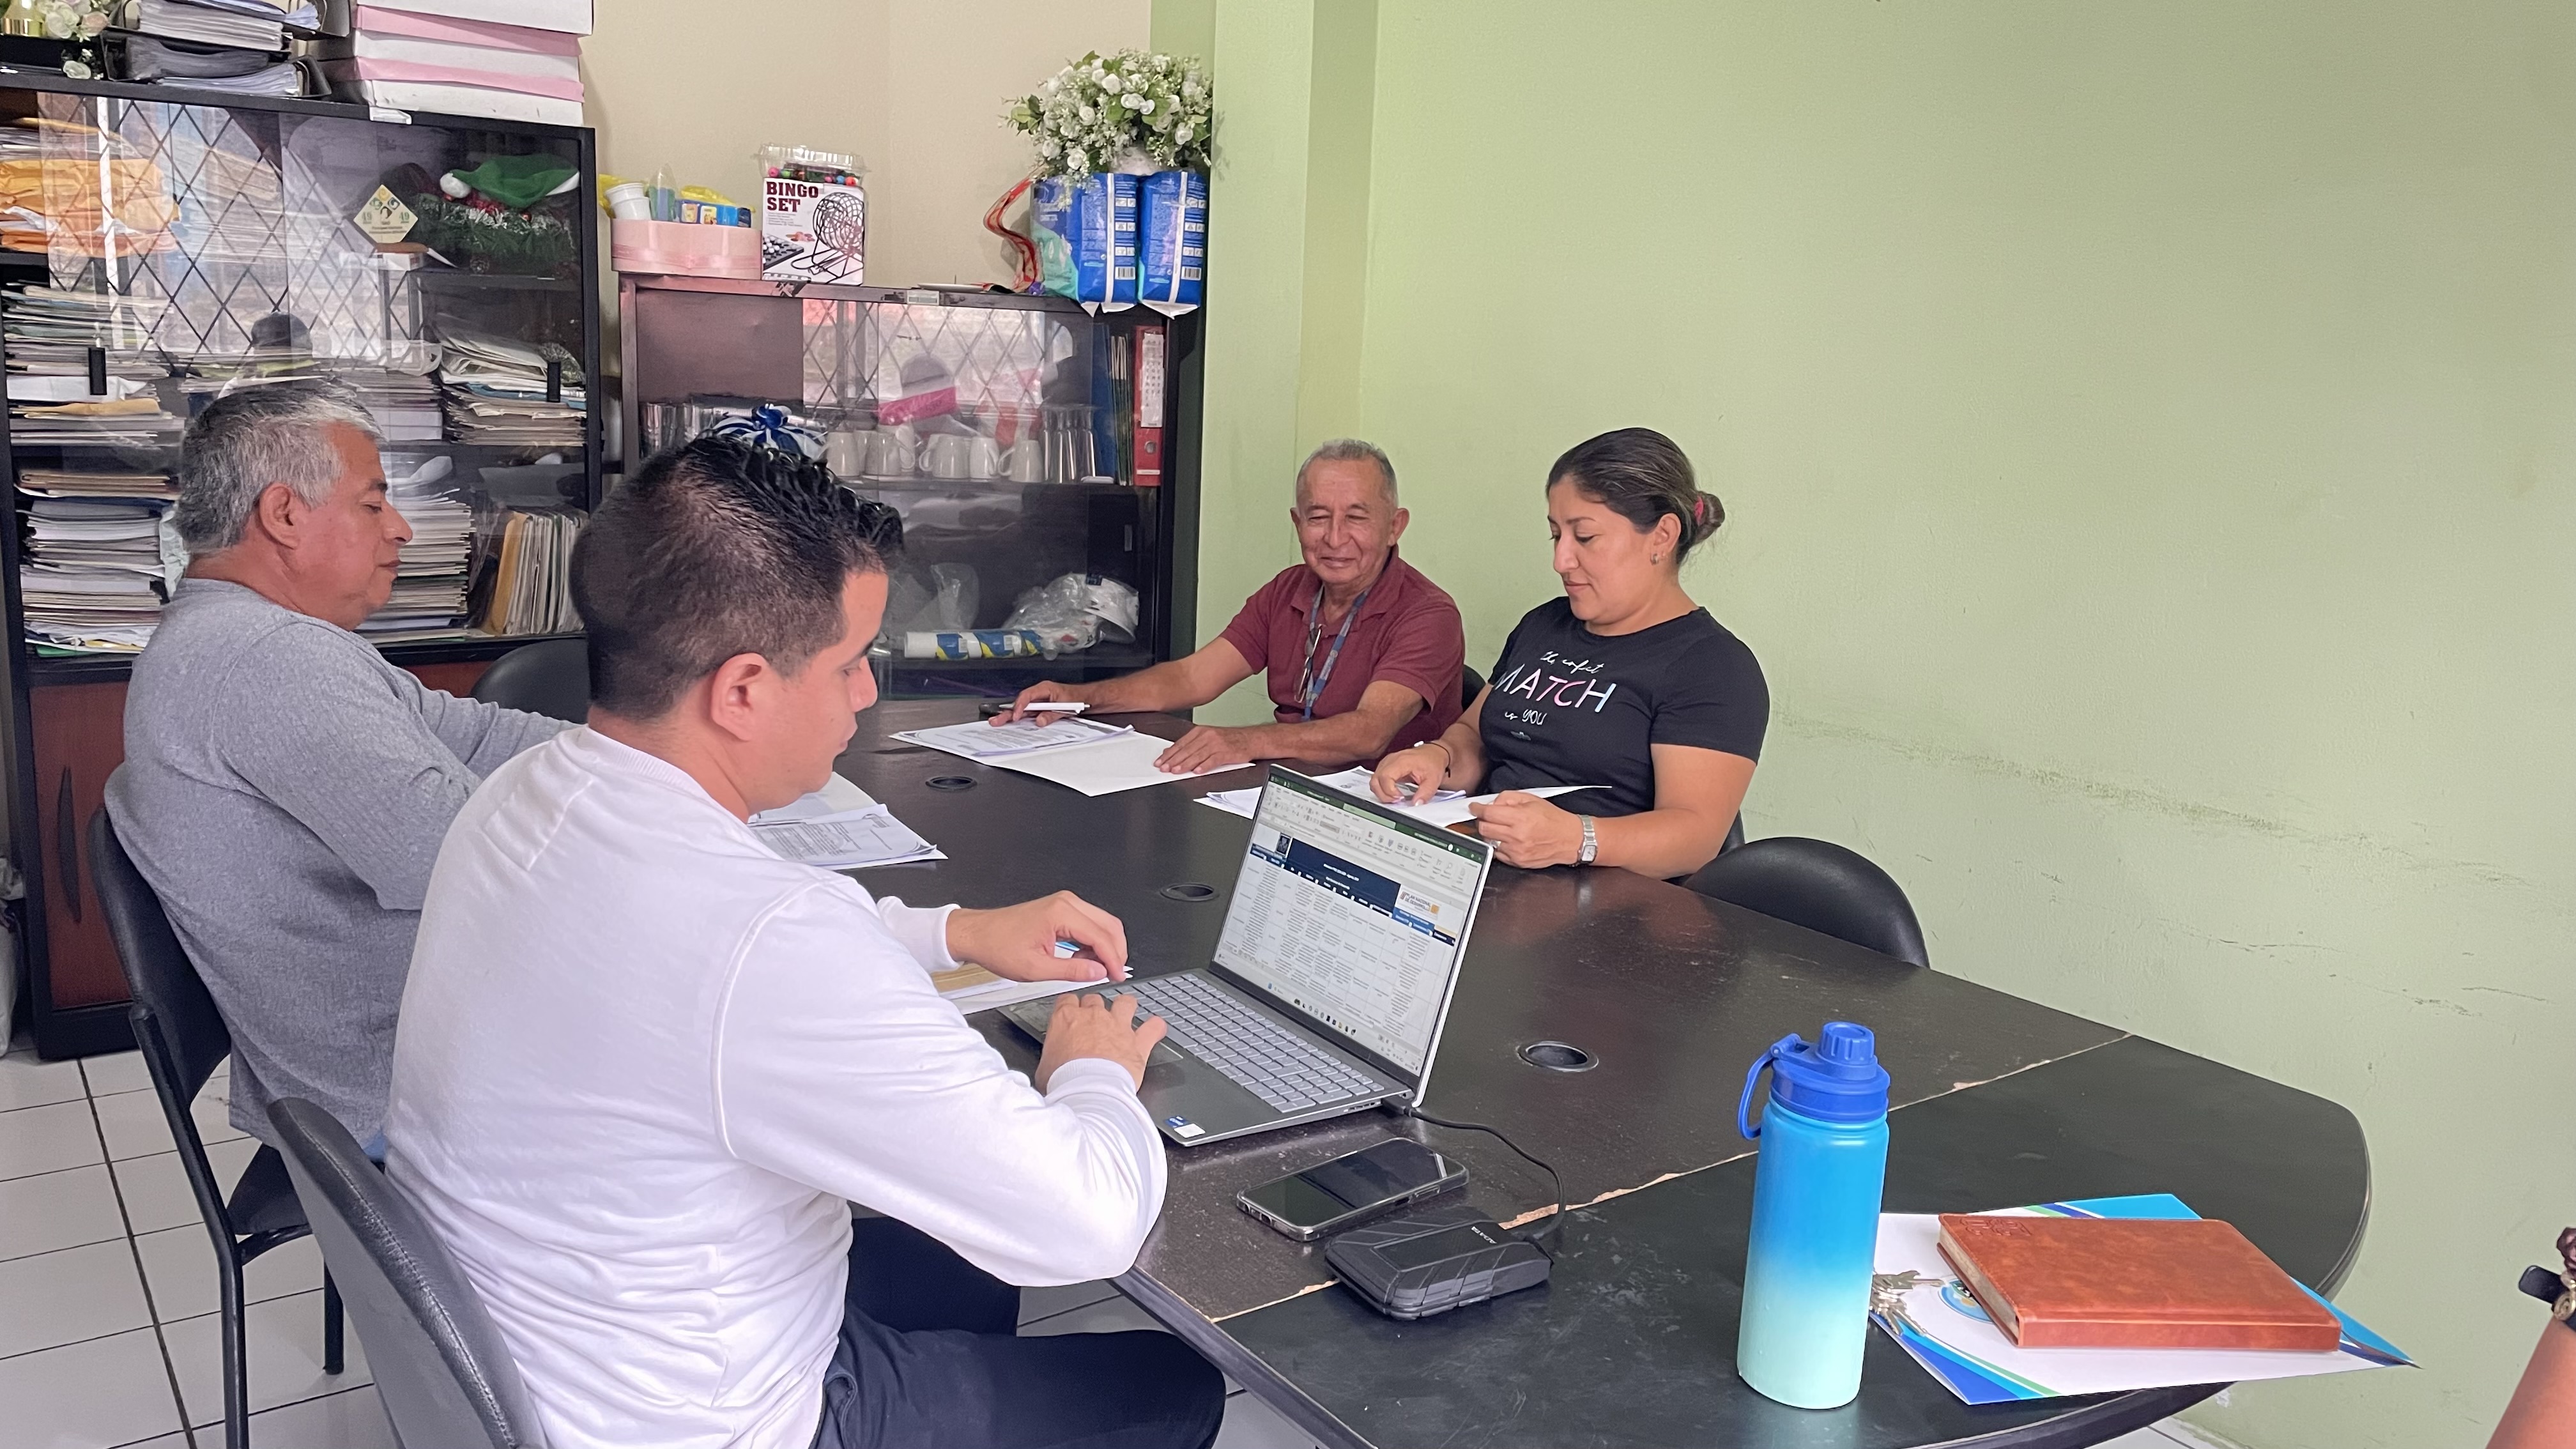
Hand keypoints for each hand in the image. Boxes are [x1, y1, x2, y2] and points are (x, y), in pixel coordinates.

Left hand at [945, 891, 1128, 983]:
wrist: (977, 934)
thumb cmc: (998, 946)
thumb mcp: (1036, 969)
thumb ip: (1072, 972)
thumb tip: (1098, 972)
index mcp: (1061, 913)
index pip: (1101, 936)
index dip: (1114, 960)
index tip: (1117, 976)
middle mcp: (1066, 903)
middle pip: (1109, 925)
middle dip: (1115, 951)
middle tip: (1113, 974)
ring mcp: (1064, 904)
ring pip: (1102, 923)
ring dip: (1104, 947)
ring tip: (1094, 969)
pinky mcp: (1061, 909)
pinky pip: (1089, 923)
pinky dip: (1093, 941)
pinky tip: (1083, 959)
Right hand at [995, 681, 1087, 723]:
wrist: (1087, 699)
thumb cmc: (1078, 698)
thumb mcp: (1065, 706)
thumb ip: (1051, 714)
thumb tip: (1039, 720)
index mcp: (1044, 688)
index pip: (1027, 696)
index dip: (1020, 706)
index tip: (1016, 716)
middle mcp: (1040, 694)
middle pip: (1021, 703)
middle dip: (1008, 712)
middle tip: (996, 720)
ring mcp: (1040, 702)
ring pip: (1023, 709)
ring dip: (1011, 716)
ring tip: (999, 722)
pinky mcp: (1042, 709)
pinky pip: (1029, 714)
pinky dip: (1021, 719)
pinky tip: (1012, 725)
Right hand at [1035, 991, 1167, 1090]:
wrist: (1087, 1092)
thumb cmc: (1064, 1082)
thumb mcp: (1044, 1066)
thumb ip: (1051, 1054)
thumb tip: (1051, 1061)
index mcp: (1066, 1019)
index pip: (1068, 1000)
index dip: (1071, 1006)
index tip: (1072, 1013)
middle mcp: (1093, 1017)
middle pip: (1095, 999)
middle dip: (1095, 1009)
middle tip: (1094, 1022)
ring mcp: (1117, 1027)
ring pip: (1125, 1002)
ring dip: (1126, 1008)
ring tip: (1125, 1015)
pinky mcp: (1137, 1042)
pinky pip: (1153, 1027)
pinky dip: (1156, 1028)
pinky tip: (1155, 1030)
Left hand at [1154, 725, 1255, 774]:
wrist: (1250, 739)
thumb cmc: (1229, 739)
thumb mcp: (1208, 737)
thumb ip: (1191, 744)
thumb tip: (1173, 751)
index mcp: (1201, 731)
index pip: (1181, 743)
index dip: (1169, 753)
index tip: (1160, 761)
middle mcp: (1207, 736)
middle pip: (1187, 750)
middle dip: (1173, 760)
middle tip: (1164, 768)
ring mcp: (1217, 744)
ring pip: (1197, 755)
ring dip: (1185, 764)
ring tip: (1176, 771)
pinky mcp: (1226, 752)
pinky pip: (1213, 760)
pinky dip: (1204, 766)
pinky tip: (1197, 771)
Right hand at [1371, 743, 1449, 802]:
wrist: (1433, 753)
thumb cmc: (1432, 761)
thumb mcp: (1433, 779)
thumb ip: (1425, 793)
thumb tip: (1417, 804)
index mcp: (1401, 761)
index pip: (1385, 777)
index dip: (1389, 791)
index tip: (1400, 797)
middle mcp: (1391, 760)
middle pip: (1375, 780)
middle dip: (1384, 795)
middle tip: (1397, 800)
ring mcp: (1386, 762)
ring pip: (1374, 781)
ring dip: (1382, 792)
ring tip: (1396, 797)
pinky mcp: (1385, 766)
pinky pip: (1377, 779)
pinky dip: (1382, 788)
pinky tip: (1393, 792)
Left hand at [1467, 793, 1584, 868]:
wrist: (1570, 839)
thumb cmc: (1554, 819)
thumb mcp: (1531, 799)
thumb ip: (1508, 798)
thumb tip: (1491, 804)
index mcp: (1520, 818)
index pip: (1488, 813)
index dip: (1477, 809)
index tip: (1474, 808)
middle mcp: (1517, 836)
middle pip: (1484, 829)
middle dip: (1483, 821)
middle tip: (1488, 817)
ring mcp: (1517, 851)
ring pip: (1489, 842)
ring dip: (1491, 834)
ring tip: (1502, 829)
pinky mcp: (1518, 862)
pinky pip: (1498, 853)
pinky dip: (1499, 846)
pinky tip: (1509, 840)